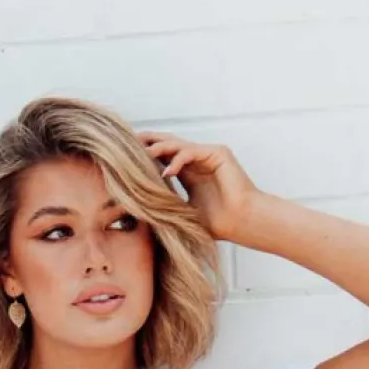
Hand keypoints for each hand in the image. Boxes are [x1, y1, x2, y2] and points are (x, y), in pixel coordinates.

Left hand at [138, 132, 259, 243]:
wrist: (243, 223)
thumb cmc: (220, 224)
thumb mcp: (185, 214)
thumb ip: (168, 206)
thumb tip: (140, 212)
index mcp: (190, 174)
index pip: (164, 158)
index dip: (147, 157)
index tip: (126, 161)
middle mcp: (198, 161)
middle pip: (168, 145)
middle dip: (148, 144)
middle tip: (127, 145)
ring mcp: (208, 155)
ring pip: (178, 145)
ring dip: (159, 149)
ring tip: (142, 155)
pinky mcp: (218, 153)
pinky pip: (192, 151)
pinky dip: (178, 159)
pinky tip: (166, 171)